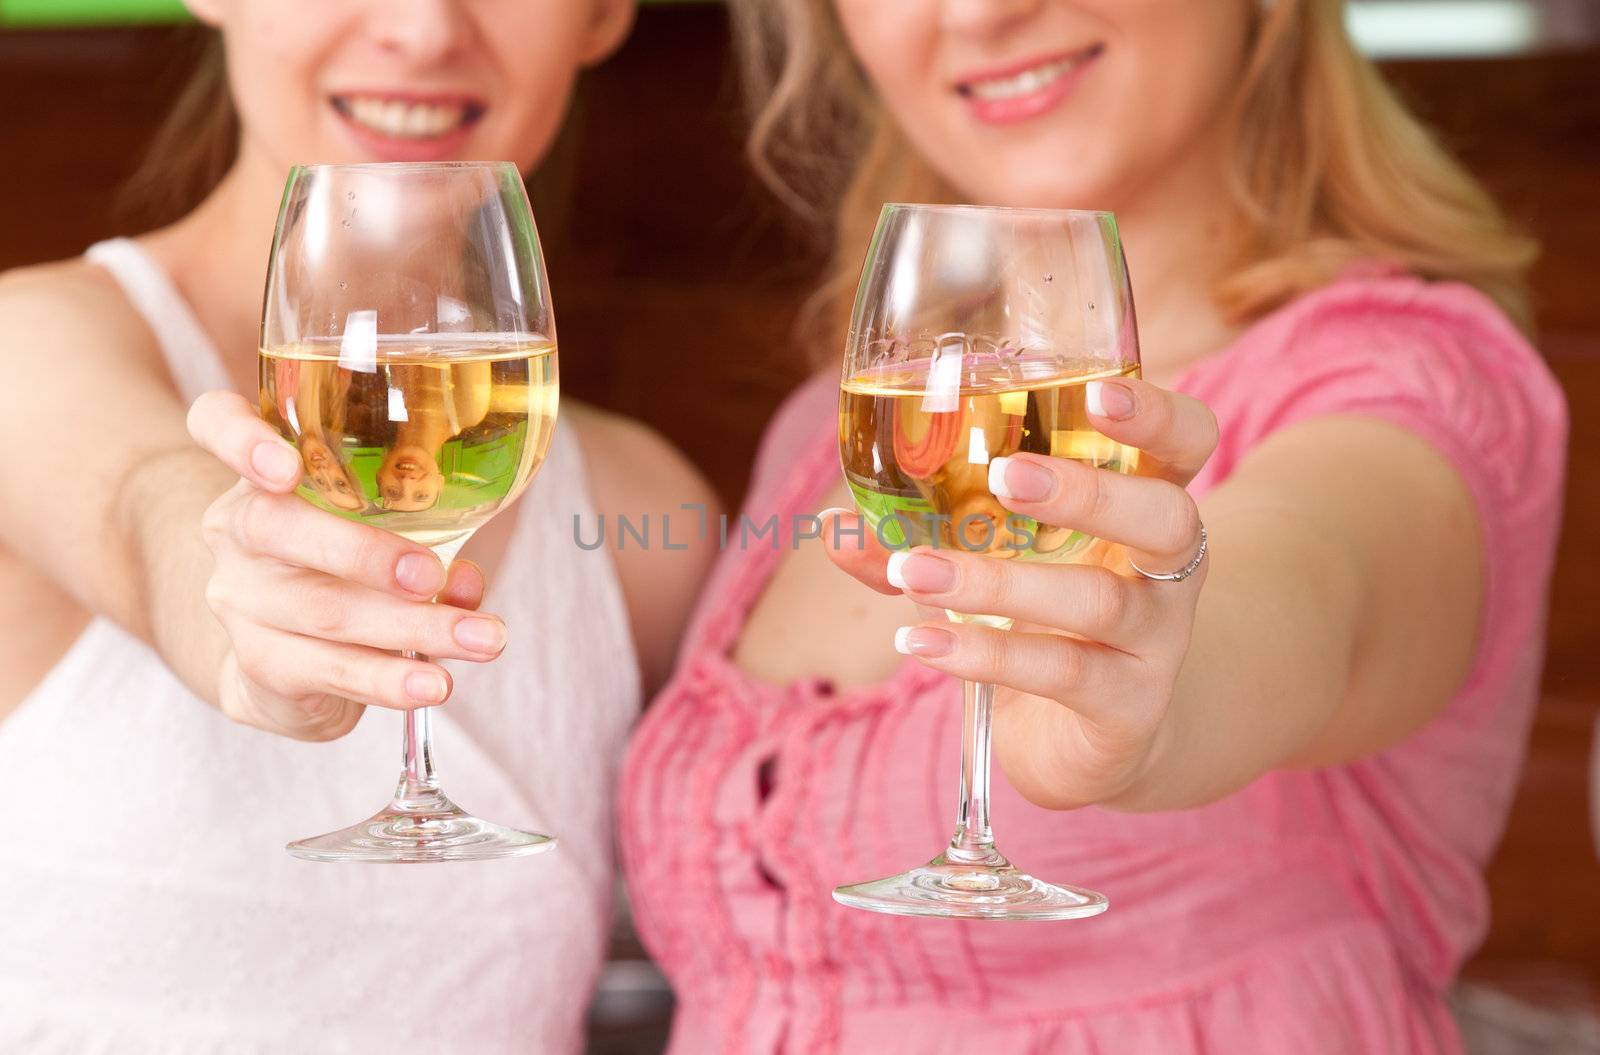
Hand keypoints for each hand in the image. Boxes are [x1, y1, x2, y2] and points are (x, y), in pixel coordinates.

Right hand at [187, 391, 508, 741]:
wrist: (288, 660)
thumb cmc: (348, 569)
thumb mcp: (383, 535)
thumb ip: (428, 541)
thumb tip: (465, 578)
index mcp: (262, 473)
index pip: (216, 423)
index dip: (237, 437)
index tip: (281, 465)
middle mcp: (237, 529)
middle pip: (277, 527)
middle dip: (366, 554)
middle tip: (431, 575)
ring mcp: (241, 599)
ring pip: (324, 610)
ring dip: (415, 627)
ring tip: (482, 640)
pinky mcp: (263, 662)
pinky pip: (329, 670)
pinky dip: (390, 679)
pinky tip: (432, 684)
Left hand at [826, 375, 1218, 808]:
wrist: (1089, 743)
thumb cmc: (1041, 626)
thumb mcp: (990, 567)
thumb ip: (921, 539)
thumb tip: (832, 525)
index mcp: (1143, 509)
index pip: (1187, 444)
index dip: (1157, 416)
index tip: (1098, 394)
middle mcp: (1166, 571)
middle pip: (1165, 517)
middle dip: (1087, 492)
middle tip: (1003, 477)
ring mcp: (1157, 644)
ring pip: (1098, 602)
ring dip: (998, 583)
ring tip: (914, 572)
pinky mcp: (1128, 711)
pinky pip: (1063, 675)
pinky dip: (983, 655)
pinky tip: (920, 641)